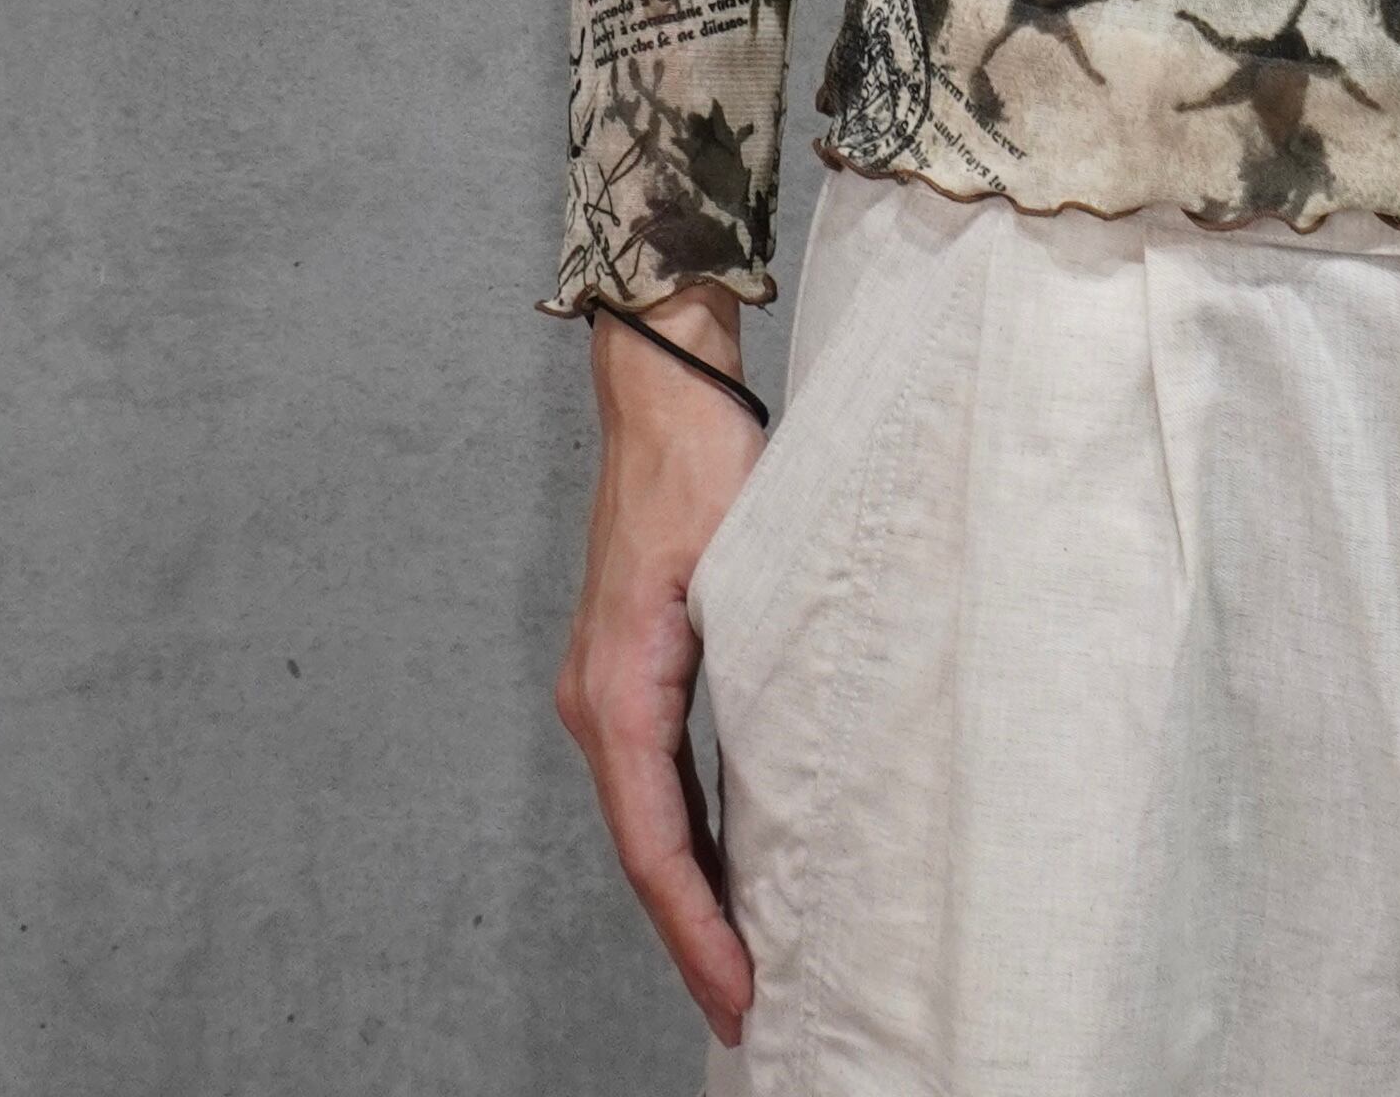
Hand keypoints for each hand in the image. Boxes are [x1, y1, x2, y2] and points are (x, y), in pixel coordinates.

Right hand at [553, 285, 764, 1047]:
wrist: (663, 390)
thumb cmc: (706, 458)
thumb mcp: (743, 554)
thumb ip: (757, 647)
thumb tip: (800, 743)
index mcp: (619, 685)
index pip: (653, 839)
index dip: (694, 925)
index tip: (737, 989)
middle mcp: (599, 697)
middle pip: (645, 846)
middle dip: (692, 934)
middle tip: (749, 1010)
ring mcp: (610, 685)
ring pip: (648, 817)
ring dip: (689, 894)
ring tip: (742, 964)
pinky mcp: (634, 667)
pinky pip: (655, 776)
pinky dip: (686, 836)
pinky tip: (727, 869)